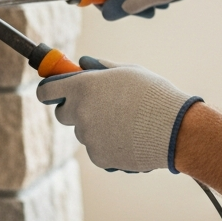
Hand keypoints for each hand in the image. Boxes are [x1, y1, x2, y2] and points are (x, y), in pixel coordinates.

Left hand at [36, 57, 202, 172]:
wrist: (175, 129)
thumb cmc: (154, 94)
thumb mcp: (128, 71)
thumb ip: (99, 68)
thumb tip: (81, 63)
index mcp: (83, 86)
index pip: (46, 90)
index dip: (49, 90)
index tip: (55, 91)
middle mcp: (80, 112)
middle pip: (62, 113)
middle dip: (75, 109)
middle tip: (100, 105)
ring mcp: (88, 137)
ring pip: (84, 131)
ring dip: (97, 127)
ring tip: (127, 122)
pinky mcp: (98, 157)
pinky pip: (97, 148)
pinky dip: (108, 144)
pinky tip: (130, 137)